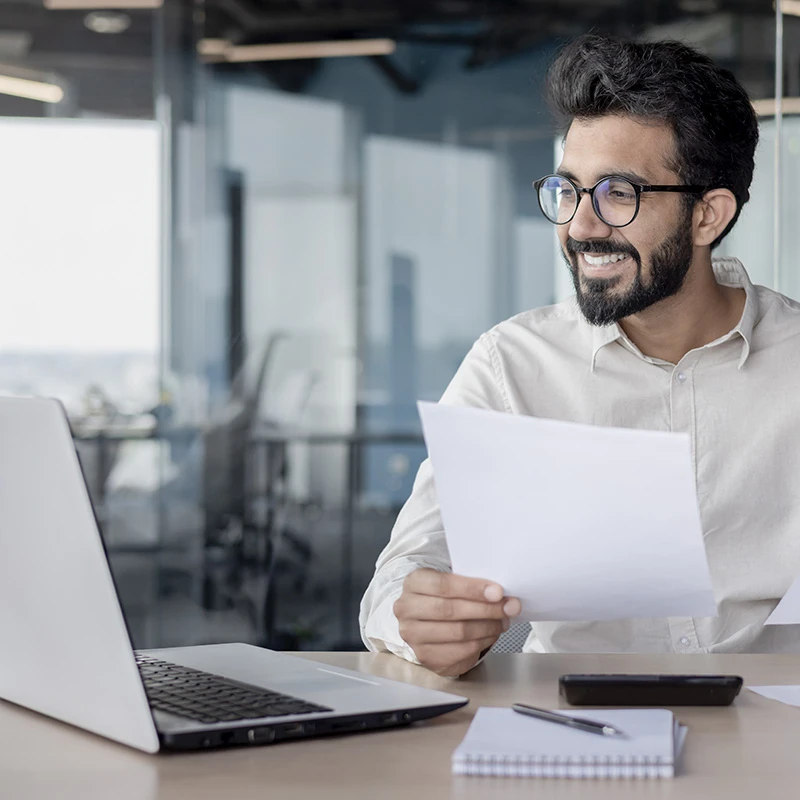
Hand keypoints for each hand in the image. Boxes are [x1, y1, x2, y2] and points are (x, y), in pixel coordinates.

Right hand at [393, 568, 521, 676]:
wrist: (426, 622)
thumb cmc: (443, 597)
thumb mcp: (451, 582)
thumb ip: (471, 585)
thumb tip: (503, 597)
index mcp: (413, 582)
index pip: (443, 585)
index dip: (472, 589)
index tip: (498, 592)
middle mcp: (407, 608)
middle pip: (450, 610)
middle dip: (485, 609)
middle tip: (509, 607)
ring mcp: (413, 635)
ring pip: (458, 632)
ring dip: (487, 627)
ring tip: (503, 621)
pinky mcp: (424, 656)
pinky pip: (460, 651)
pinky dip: (482, 643)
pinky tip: (491, 634)